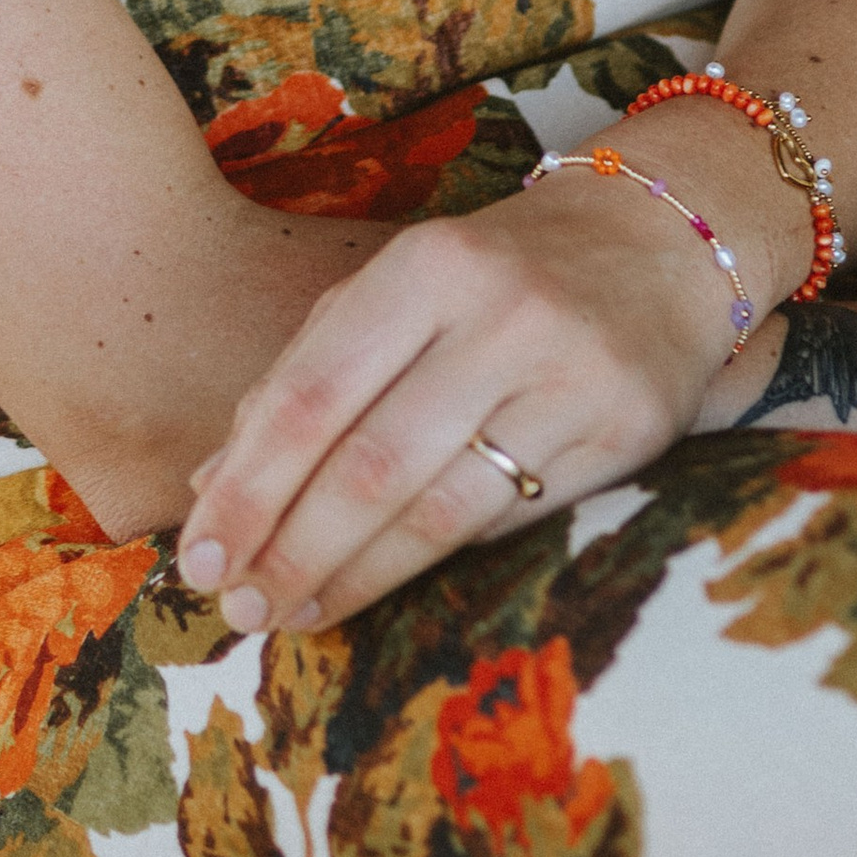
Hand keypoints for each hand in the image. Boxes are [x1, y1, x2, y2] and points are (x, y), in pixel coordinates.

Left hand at [175, 156, 751, 633]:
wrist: (657, 241)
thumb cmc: (497, 276)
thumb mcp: (399, 290)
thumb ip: (308, 374)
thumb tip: (212, 488)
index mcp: (426, 265)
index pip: (312, 393)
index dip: (248, 487)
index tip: (198, 558)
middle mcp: (500, 314)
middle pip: (369, 463)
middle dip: (290, 549)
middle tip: (236, 608)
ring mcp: (569, 375)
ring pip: (439, 508)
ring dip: (353, 577)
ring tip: (294, 614)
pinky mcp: (626, 432)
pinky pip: (510, 521)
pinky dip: (436, 563)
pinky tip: (385, 585)